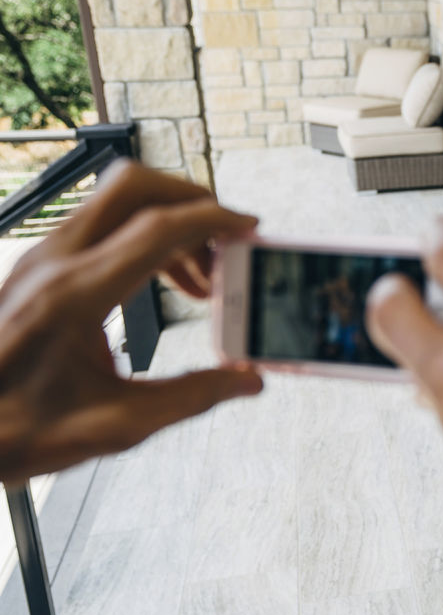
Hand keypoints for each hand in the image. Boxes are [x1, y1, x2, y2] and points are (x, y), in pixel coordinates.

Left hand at [0, 161, 262, 482]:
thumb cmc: (16, 427)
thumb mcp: (117, 425)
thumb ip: (191, 397)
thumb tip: (245, 382)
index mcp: (74, 296)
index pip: (157, 228)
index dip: (213, 220)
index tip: (248, 228)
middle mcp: (54, 263)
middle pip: (133, 186)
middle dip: (190, 198)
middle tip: (225, 236)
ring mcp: (41, 259)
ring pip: (115, 202)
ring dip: (168, 222)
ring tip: (200, 276)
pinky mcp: (37, 267)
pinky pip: (98, 227)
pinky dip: (141, 238)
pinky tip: (160, 281)